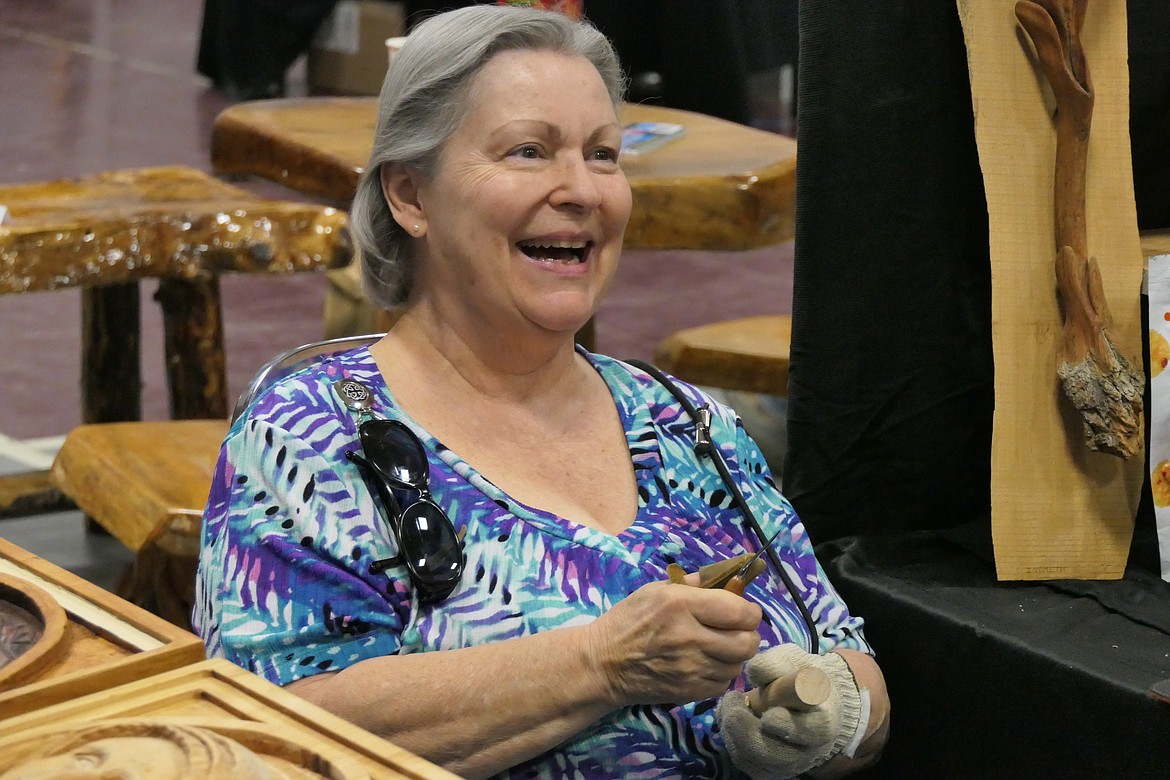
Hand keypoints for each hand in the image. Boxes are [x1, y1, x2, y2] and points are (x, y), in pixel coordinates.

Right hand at [587, 580, 761, 705]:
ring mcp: (691, 668)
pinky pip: (723, 683)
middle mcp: (690, 637)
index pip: (740, 611)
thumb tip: (728, 578)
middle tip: (737, 630)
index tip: (742, 611)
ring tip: (720, 647)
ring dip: (735, 655)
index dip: (749, 611)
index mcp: (681, 605)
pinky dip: (721, 673)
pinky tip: (707, 663)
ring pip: (739, 664)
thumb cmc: (628, 620)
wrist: (603, 663)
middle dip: (748, 634)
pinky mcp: (689, 692)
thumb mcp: (656, 590)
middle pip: (747, 642)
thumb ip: (694, 584)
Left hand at [716, 645, 862, 779]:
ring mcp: (789, 762)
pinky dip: (731, 740)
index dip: (788, 725)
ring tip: (729, 707)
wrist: (805, 698)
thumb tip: (753, 670)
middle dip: (748, 730)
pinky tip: (727, 718)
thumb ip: (773, 665)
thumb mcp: (789, 661)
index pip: (811, 730)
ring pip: (757, 760)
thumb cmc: (797, 676)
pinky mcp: (770, 767)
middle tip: (733, 705)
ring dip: (735, 734)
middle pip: (777, 753)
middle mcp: (809, 749)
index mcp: (823, 721)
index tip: (769, 714)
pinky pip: (746, 762)